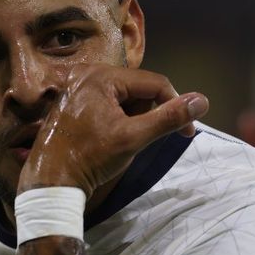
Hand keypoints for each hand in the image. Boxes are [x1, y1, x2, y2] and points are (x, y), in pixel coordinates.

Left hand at [17, 63, 208, 197]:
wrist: (52, 181)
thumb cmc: (89, 159)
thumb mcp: (134, 138)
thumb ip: (169, 118)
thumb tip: (202, 101)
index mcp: (101, 76)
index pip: (154, 82)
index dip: (175, 105)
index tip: (187, 133)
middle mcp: (87, 73)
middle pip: (139, 88)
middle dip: (149, 113)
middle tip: (142, 139)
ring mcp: (79, 85)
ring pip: (126, 96)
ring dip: (135, 117)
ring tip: (123, 140)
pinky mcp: (75, 99)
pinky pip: (110, 102)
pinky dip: (120, 118)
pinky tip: (112, 137)